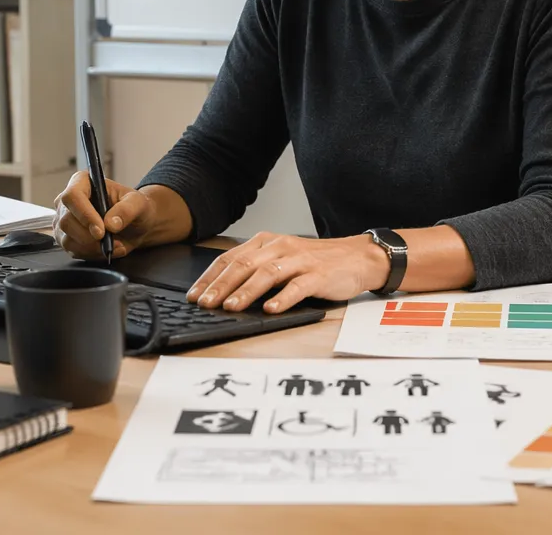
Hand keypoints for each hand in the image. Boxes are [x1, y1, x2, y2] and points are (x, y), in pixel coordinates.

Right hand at [53, 171, 166, 259]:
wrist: (135, 225)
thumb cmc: (134, 207)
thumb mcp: (138, 203)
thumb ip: (126, 210)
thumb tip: (110, 224)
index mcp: (82, 182)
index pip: (72, 196)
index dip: (84, 214)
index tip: (101, 230)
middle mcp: (69, 200)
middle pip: (66, 221)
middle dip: (89, 237)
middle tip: (111, 242)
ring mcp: (64, 220)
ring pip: (67, 239)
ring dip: (93, 248)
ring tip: (115, 245)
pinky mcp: (66, 238)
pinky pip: (73, 251)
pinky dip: (92, 254)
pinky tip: (107, 249)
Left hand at [187, 232, 390, 313]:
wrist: (357, 258)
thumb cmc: (316, 262)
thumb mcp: (282, 258)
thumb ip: (256, 269)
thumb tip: (222, 292)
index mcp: (267, 242)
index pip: (231, 258)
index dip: (210, 277)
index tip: (193, 294)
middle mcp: (280, 247)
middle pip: (244, 265)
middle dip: (221, 285)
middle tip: (204, 303)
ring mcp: (300, 260)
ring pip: (267, 274)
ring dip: (246, 291)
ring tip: (230, 307)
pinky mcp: (318, 275)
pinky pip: (298, 286)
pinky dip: (283, 298)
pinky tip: (271, 309)